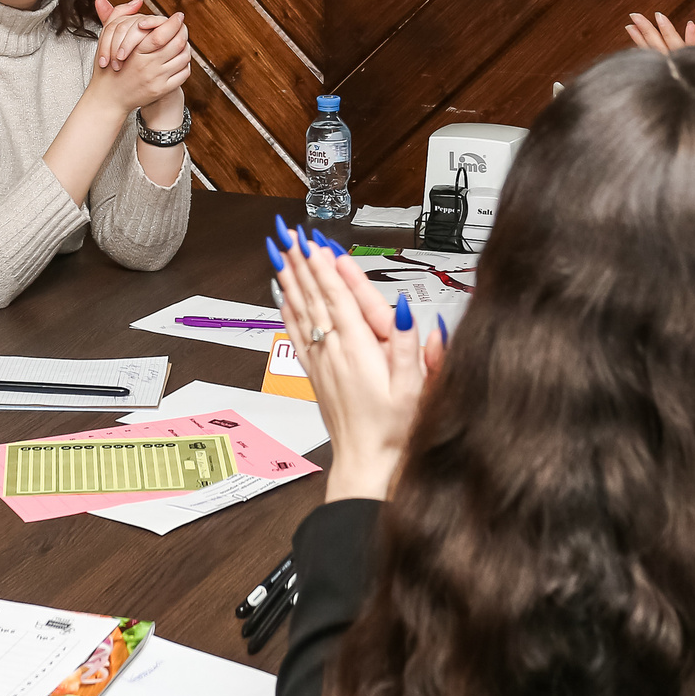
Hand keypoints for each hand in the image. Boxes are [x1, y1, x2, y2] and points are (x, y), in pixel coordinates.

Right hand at [86, 0, 189, 117]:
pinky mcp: (162, 90)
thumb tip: (138, 1)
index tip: (178, 16)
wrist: (108, 98)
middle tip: (182, 26)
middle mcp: (148, 65)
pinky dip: (185, 64)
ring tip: (181, 41)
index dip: (174, 22)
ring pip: (183, 58)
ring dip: (185, 47)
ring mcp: (157, 79)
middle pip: (177, 43)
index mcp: (136, 52)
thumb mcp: (107, 37)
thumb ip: (119, 14)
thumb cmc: (107, 68)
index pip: (163, 33)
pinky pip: (183, 73)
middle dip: (183, 31)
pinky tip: (179, 58)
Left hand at [273, 237, 440, 500]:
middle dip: (302, 261)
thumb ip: (410, 347)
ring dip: (290, 278)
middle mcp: (335, 351)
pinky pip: (296, 332)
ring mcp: (322, 361)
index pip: (338, 298)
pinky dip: (288, 309)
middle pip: (315, 296)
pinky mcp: (316, 372)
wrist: (368, 463)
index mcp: (360, 349)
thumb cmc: (394, 430)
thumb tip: (404, 310)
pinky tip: (282, 295)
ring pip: (302, 310)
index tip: (314, 242)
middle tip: (288, 233)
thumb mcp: (415, 388)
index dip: (325, 267)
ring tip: (279, 251)